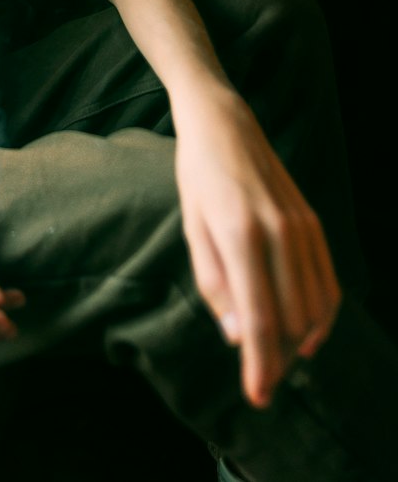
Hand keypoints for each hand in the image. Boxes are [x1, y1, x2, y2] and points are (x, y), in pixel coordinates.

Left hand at [174, 87, 340, 408]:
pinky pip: (328, 282)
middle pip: (291, 319)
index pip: (257, 317)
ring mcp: (301, 227)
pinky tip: (307, 333)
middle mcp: (278, 232)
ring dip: (300, 341)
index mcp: (239, 234)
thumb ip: (213, 284)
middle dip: (278, 358)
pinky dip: (322, 314)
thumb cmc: (198, 178)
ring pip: (315, 305)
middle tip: (259, 377)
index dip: (259, 364)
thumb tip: (236, 336)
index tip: (257, 396)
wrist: (225, 124)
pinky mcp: (313, 223)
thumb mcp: (192, 229)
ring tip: (278, 357)